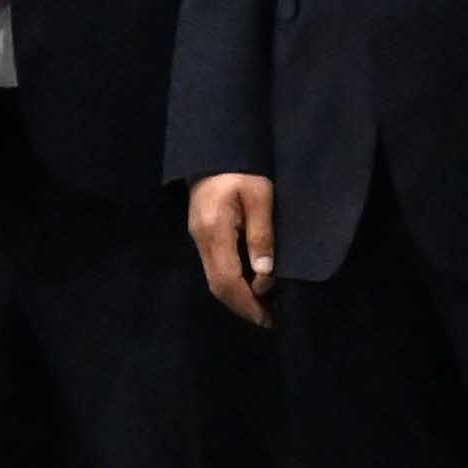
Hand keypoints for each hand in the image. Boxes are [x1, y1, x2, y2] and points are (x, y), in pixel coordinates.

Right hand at [189, 173, 278, 327]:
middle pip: (217, 285)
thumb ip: (261, 234)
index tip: (268, 317)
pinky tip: (250, 285)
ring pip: (214, 279)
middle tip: (268, 319)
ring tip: (262, 308)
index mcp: (214, 231)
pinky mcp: (202, 234)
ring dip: (237, 297)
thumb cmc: (242, 168)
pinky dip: (232, 283)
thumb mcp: (260, 195)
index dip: (247, 302)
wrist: (214, 147)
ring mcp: (199, 237)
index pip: (227, 279)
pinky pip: (215, 267)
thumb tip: (265, 273)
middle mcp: (201, 239)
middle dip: (242, 306)